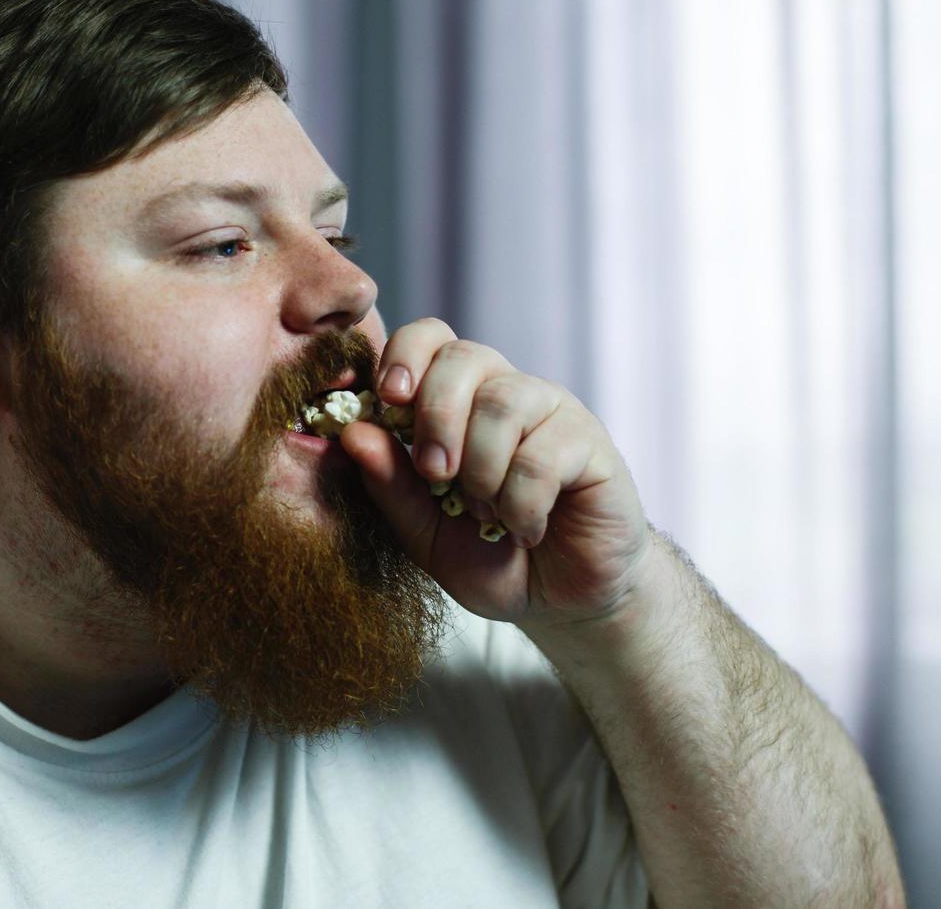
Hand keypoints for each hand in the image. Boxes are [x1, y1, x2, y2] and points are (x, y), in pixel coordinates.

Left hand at [339, 317, 660, 628]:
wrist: (557, 602)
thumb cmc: (488, 556)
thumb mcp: (423, 529)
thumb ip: (388, 483)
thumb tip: (352, 433)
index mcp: (458, 400)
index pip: (429, 337)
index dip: (404, 356)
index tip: (387, 401)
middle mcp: (505, 392)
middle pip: (464, 357)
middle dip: (436, 415)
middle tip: (435, 473)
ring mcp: (551, 411)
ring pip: (502, 404)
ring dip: (482, 471)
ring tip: (487, 515)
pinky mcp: (589, 441)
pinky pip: (542, 454)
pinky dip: (521, 504)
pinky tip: (526, 528)